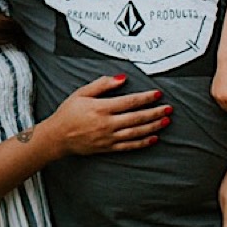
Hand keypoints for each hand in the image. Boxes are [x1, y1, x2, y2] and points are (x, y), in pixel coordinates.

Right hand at [40, 75, 170, 155]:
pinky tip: (153, 138)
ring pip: (136, 132)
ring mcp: (108, 137)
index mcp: (101, 108)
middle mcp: (107, 124)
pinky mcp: (108, 148)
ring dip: (153, 126)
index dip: (145, 98)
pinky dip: (143, 142)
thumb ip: (102, 84)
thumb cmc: (68, 113)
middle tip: (168, 108)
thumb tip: (121, 78)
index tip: (157, 94)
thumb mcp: (81, 93)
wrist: (57, 136)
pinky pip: (129, 146)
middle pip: (137, 117)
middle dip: (155, 112)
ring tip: (165, 121)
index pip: (129, 102)